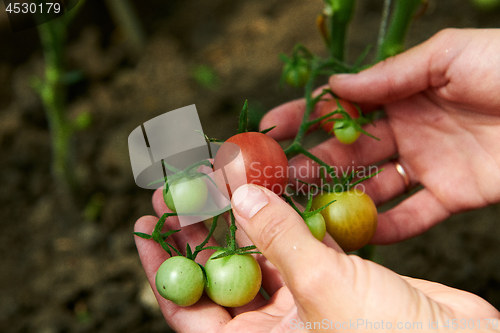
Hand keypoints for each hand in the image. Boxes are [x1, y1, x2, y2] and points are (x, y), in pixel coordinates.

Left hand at [135, 185, 499, 331]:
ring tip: (218, 173)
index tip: (144, 227)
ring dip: (241, 211)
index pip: (189, 309)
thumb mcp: (324, 292)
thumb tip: (237, 195)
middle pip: (220, 269)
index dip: (161, 267)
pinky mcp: (331, 273)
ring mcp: (302, 295)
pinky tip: (270, 180)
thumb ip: (279, 240)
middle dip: (200, 228)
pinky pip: (298, 238)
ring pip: (258, 248)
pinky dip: (286, 209)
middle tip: (179, 188)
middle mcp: (273, 321)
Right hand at [260, 28, 499, 243]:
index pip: (343, 108)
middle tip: (276, 178)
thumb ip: (391, 74)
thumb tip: (335, 85)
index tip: (272, 129)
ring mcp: (427, 164)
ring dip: (340, 198)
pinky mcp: (452, 195)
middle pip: (349, 152)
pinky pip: (414, 215)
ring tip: (305, 209)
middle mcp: (408, 130)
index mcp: (403, 93)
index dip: (306, 117)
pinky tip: (359, 235)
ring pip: (373, 186)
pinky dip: (389, 227)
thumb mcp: (448, 55)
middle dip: (311, 164)